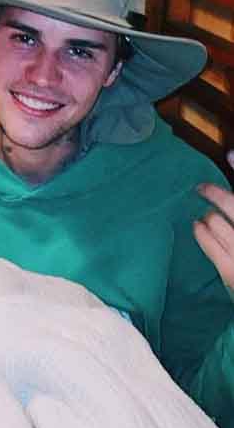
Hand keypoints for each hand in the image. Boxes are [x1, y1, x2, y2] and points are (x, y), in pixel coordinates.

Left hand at [195, 158, 233, 288]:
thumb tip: (227, 178)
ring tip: (206, 213)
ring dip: (210, 215)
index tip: (229, 154)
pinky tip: (197, 225)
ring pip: (220, 222)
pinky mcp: (233, 273)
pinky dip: (202, 233)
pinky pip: (212, 247)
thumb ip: (233, 212)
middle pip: (233, 205)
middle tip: (201, 188)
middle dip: (216, 194)